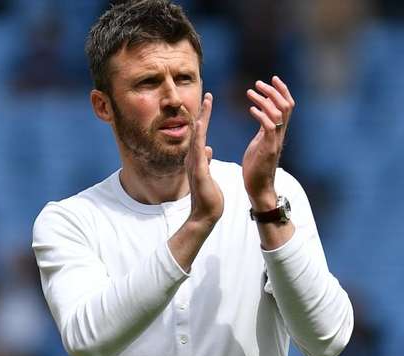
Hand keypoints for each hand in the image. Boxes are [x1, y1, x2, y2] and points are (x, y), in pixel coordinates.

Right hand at [185, 92, 223, 224]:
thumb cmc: (208, 196)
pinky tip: (200, 125)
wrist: (205, 214)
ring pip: (197, 138)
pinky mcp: (198, 171)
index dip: (205, 118)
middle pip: (198, 131)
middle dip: (203, 113)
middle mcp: (193, 158)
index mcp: (198, 158)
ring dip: (201, 120)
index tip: (209, 102)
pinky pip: (197, 151)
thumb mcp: (208, 174)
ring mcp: (194, 164)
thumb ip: (206, 160)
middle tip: (208, 95)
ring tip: (206, 104)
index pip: (202, 134)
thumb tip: (207, 149)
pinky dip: (198, 137)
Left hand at [242, 76, 294, 207]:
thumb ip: (263, 128)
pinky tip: (250, 109)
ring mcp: (275, 141)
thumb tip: (261, 114)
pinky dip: (261, 115)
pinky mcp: (268, 149)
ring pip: (278, 113)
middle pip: (286, 106)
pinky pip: (269, 127)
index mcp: (278, 132)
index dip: (282, 90)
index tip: (272, 78)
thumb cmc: (256, 167)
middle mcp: (280, 134)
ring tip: (250, 92)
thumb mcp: (260, 142)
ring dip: (265, 100)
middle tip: (258, 83)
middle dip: (274, 91)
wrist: (258, 188)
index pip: (286, 106)